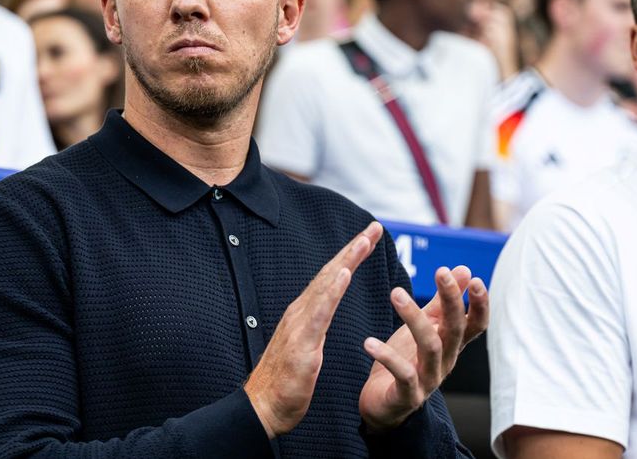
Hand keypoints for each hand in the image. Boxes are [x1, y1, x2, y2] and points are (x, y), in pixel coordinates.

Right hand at [243, 222, 383, 436]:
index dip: (350, 256)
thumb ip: (315, 325)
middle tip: (374, 227)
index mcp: (304, 314)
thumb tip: (325, 309)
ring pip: (326, 286)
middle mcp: (300, 312)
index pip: (331, 278)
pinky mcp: (301, 343)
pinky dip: (332, 291)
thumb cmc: (285, 382)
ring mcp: (299, 326)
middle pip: (330, 273)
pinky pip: (319, 313)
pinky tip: (344, 274)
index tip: (369, 236)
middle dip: (353, 249)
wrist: (262, 408)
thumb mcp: (307, 347)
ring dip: (346, 260)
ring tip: (364, 241)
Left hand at [358, 265, 488, 431]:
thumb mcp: (425, 327)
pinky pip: (402, 374)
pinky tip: (369, 341)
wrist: (384, 404)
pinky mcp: (408, 395)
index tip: (475, 278)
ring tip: (396, 293)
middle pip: (455, 329)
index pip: (476, 324)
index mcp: (452, 345)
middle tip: (440, 272)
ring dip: (414, 318)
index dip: (480, 304)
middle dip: (452, 300)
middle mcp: (446, 362)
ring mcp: (429, 380)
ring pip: (430, 346)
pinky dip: (387, 356)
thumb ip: (443, 302)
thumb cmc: (406, 360)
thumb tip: (465, 270)